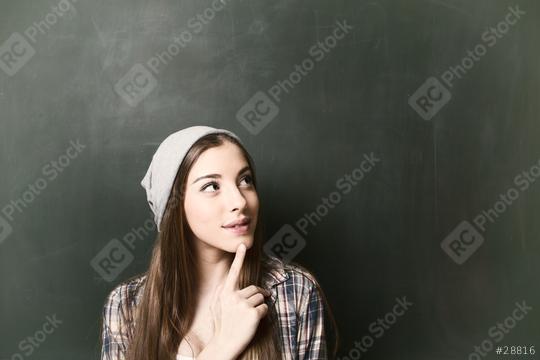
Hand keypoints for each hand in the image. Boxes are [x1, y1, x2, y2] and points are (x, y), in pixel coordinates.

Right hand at [208, 243, 271, 357]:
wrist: (223, 344)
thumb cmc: (221, 326)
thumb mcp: (216, 306)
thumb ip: (222, 293)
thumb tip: (228, 282)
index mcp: (224, 292)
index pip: (234, 272)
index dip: (239, 257)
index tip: (242, 245)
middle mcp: (233, 296)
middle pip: (254, 289)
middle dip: (257, 297)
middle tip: (250, 309)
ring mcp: (243, 305)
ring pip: (261, 298)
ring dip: (258, 306)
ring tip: (248, 317)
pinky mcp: (253, 314)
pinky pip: (265, 308)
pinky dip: (262, 314)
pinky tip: (252, 322)